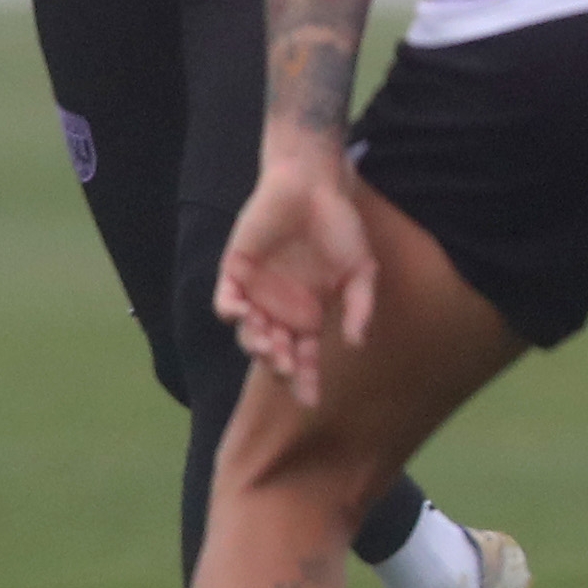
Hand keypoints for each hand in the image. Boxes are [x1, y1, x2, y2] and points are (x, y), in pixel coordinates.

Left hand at [214, 137, 378, 405]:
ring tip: (269, 346)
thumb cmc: (339, 226)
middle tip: (287, 367)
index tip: (311, 401)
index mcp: (309, 314)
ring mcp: (256, 292)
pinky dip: (230, 312)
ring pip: (249, 332)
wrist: (311, 186)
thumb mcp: (361, 270)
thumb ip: (360, 306)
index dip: (307, 380)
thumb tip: (357, 345)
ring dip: (256, 344)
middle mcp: (280, 310)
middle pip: (275, 351)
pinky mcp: (236, 271)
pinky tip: (242, 314)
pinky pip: (226, 300)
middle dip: (279, 365)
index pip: (305, 357)